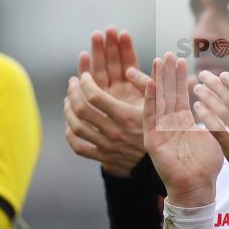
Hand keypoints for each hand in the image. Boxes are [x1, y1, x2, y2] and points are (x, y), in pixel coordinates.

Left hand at [64, 27, 150, 176]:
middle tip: (72, 83)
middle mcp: (114, 131)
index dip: (86, 82)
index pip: (95, 97)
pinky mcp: (103, 157)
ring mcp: (107, 146)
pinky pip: (79, 146)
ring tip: (68, 99)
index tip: (84, 76)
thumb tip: (144, 65)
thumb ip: (150, 85)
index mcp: (126, 116)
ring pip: (76, 127)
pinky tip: (70, 123)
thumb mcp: (160, 107)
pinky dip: (70, 134)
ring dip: (68, 110)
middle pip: (82, 110)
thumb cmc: (160, 130)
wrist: (160, 163)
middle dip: (73, 92)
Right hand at [143, 53, 222, 205]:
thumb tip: (227, 103)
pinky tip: (152, 84)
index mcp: (182, 122)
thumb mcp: (213, 134)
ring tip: (159, 61)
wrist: (198, 188)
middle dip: (168, 74)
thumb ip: (214, 118)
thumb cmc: (207, 165)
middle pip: (167, 94)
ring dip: (158, 81)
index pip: (180, 95)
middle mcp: (168, 124)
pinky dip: (151, 100)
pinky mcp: (152, 140)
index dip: (180, 78)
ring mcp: (159, 131)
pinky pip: (150, 117)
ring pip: (158, 101)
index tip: (182, 60)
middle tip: (169, 54)